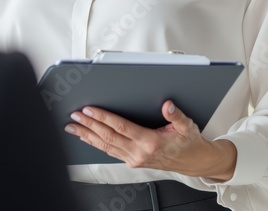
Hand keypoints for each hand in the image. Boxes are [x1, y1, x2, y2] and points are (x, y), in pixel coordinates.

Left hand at [65, 101, 236, 180]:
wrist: (194, 162)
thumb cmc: (189, 143)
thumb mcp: (187, 126)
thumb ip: (176, 115)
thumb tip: (167, 105)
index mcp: (151, 142)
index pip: (120, 127)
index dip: (103, 118)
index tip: (89, 110)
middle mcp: (139, 153)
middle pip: (108, 137)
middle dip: (89, 125)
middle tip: (74, 115)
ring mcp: (134, 159)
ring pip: (105, 146)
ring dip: (87, 135)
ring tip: (72, 127)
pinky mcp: (133, 161)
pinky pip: (110, 152)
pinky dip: (95, 144)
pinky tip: (87, 137)